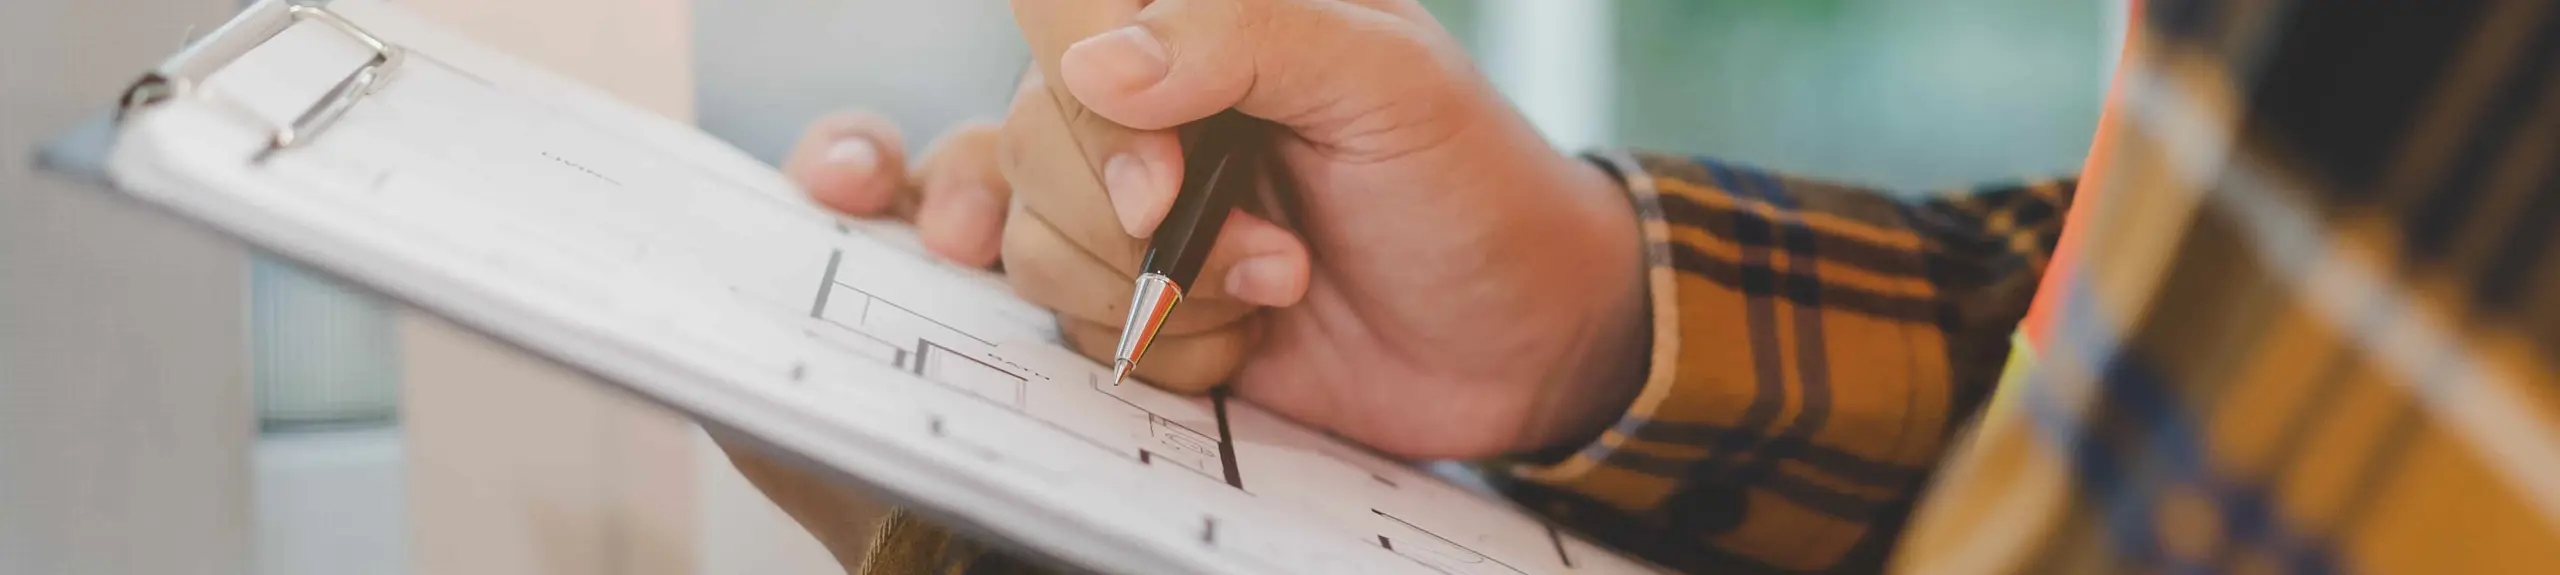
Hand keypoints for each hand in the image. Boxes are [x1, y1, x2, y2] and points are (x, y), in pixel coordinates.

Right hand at [994, 0, 1652, 458]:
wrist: (1524, 346)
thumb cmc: (1477, 189)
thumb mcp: (1391, 81)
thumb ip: (1247, 36)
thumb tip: (1096, 64)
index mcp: (1213, 18)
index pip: (1060, 11)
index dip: (1090, 104)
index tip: (1166, 181)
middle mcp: (1158, 100)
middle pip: (1033, 139)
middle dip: (1141, 223)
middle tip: (1277, 254)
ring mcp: (1139, 202)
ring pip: (1038, 239)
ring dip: (1164, 294)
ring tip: (1282, 286)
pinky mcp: (1142, 300)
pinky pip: (1068, 326)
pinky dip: (1162, 348)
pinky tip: (1241, 337)